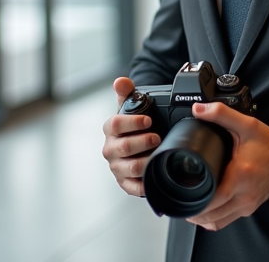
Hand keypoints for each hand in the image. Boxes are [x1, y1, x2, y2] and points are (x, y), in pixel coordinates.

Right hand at [101, 77, 161, 196]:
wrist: (138, 143)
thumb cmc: (135, 125)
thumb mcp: (131, 107)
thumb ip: (127, 92)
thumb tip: (120, 81)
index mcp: (110, 129)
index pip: (115, 125)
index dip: (132, 122)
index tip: (148, 120)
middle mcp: (110, 149)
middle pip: (123, 147)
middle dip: (143, 141)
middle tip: (157, 137)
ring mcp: (117, 167)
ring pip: (129, 167)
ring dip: (145, 161)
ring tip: (158, 153)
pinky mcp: (125, 182)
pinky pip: (133, 186)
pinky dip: (144, 184)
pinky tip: (154, 176)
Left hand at [186, 102, 268, 231]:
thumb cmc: (268, 145)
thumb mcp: (247, 125)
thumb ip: (222, 115)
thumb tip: (199, 109)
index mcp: (240, 176)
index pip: (212, 199)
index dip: (193, 201)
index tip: (181, 192)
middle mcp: (243, 195)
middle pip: (211, 216)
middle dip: (192, 211)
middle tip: (179, 199)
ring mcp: (246, 205)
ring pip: (216, 222)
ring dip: (201, 218)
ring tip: (189, 205)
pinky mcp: (248, 209)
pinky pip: (225, 221)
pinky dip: (212, 219)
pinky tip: (205, 209)